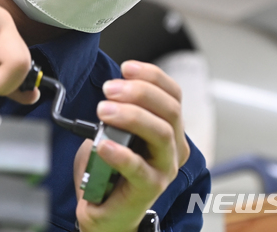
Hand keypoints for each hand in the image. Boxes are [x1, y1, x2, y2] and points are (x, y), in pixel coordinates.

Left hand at [73, 61, 189, 231]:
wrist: (106, 208)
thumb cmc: (113, 167)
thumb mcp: (117, 130)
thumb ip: (119, 109)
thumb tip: (112, 87)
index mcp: (169, 127)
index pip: (172, 94)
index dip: (152, 76)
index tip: (127, 68)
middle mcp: (173, 147)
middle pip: (170, 110)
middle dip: (139, 93)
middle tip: (109, 89)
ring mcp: (164, 168)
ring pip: (160, 134)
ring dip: (131, 116)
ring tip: (103, 111)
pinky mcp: (149, 188)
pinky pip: (139, 168)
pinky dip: (121, 153)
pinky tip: (104, 144)